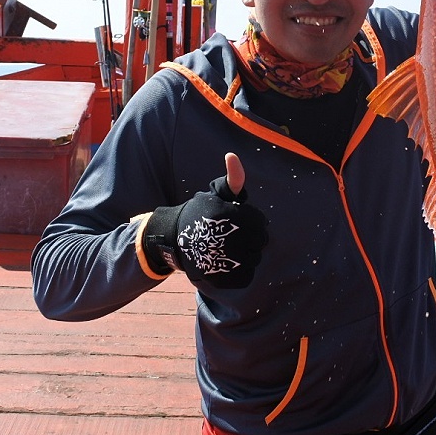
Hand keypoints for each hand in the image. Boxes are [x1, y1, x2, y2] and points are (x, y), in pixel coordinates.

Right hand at [140, 153, 268, 288]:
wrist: (175, 239)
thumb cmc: (201, 213)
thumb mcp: (216, 193)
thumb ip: (232, 178)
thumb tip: (232, 155)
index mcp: (227, 215)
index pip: (261, 222)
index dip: (253, 221)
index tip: (239, 221)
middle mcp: (226, 237)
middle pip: (260, 241)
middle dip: (252, 237)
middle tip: (236, 235)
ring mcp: (223, 260)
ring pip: (254, 259)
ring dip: (248, 255)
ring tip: (231, 249)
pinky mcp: (221, 279)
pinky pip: (246, 276)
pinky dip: (242, 272)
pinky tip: (230, 263)